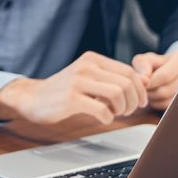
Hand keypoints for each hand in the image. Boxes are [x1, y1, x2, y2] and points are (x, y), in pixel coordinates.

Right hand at [0, 51, 148, 125]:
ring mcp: (77, 82)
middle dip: (133, 100)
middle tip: (127, 110)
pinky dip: (108, 118)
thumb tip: (145, 80)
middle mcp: (86, 66)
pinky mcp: (71, 99)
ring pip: (118, 94)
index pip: (129, 71)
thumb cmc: (63, 90)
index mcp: (92, 59)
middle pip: (127, 83)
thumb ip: (112, 77)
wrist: (31, 98)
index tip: (138, 101)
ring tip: (115, 113)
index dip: (140, 89)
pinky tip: (102, 118)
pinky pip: (102, 110)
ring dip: (122, 109)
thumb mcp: (87, 77)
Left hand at [131, 50, 177, 110]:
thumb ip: (142, 65)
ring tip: (152, 91)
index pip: (164, 76)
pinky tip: (160, 97)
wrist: (171, 72)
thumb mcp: (148, 59)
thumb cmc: (156, 65)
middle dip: (150, 92)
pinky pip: (173, 109)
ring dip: (155, 99)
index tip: (142, 83)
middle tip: (145, 89)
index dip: (149, 83)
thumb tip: (143, 80)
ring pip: (169, 102)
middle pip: (165, 91)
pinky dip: (161, 105)